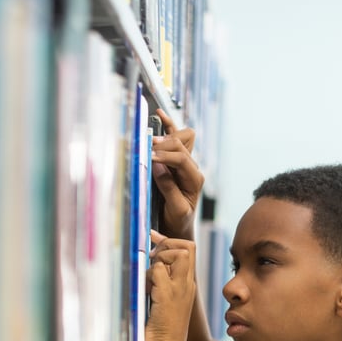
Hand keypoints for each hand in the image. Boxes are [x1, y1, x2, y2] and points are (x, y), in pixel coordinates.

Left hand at [146, 231, 195, 340]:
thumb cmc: (162, 329)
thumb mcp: (164, 300)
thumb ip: (162, 282)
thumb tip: (151, 266)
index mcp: (187, 285)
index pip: (188, 250)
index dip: (171, 241)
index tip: (154, 242)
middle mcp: (187, 284)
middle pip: (188, 246)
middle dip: (167, 244)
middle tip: (152, 256)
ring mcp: (180, 289)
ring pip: (177, 254)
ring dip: (158, 260)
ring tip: (150, 281)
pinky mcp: (169, 295)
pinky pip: (159, 270)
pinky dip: (149, 275)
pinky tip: (146, 291)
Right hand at [151, 109, 204, 239]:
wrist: (178, 226)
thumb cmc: (178, 220)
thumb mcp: (175, 208)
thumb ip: (168, 187)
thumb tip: (158, 164)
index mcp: (195, 179)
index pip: (182, 158)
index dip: (165, 156)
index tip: (149, 157)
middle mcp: (191, 168)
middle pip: (181, 144)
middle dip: (163, 146)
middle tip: (146, 151)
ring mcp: (184, 162)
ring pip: (181, 137)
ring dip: (165, 137)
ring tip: (149, 142)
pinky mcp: (175, 160)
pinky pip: (176, 137)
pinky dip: (168, 125)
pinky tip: (159, 114)